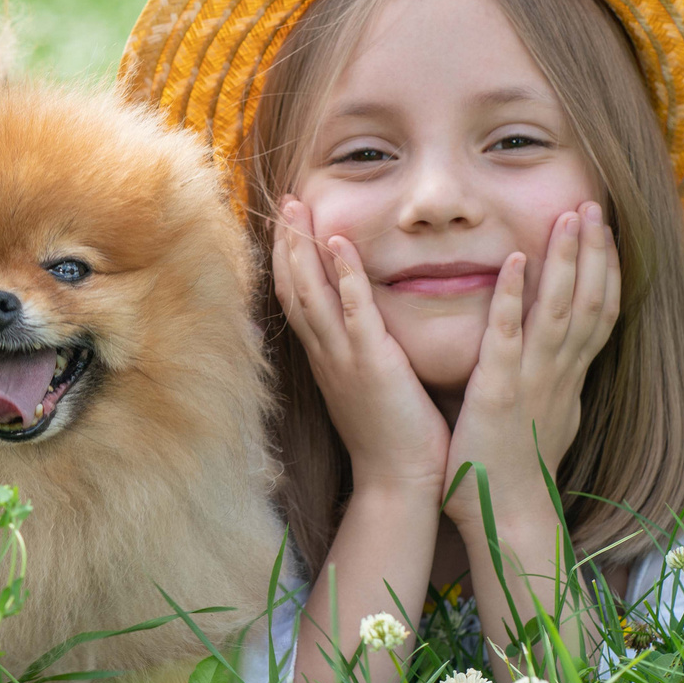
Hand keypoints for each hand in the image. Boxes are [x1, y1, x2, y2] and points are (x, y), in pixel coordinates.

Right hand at [271, 197, 449, 497]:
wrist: (398, 481)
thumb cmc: (393, 439)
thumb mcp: (369, 389)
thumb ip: (364, 356)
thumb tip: (368, 333)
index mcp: (327, 358)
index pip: (298, 298)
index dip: (290, 259)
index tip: (289, 225)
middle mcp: (326, 353)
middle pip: (293, 286)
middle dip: (287, 241)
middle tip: (286, 200)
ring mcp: (344, 356)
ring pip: (311, 291)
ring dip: (303, 246)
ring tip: (299, 208)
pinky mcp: (371, 362)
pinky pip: (353, 310)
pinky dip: (344, 275)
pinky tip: (337, 243)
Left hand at [445, 202, 620, 526]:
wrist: (506, 518)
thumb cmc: (514, 472)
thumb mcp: (544, 418)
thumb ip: (550, 385)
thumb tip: (558, 365)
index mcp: (569, 378)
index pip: (601, 313)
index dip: (607, 270)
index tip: (609, 231)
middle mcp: (561, 374)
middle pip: (592, 300)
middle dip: (595, 251)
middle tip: (595, 204)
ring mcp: (534, 381)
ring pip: (561, 310)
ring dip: (566, 260)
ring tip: (570, 215)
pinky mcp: (500, 392)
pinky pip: (508, 337)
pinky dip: (511, 297)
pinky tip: (511, 261)